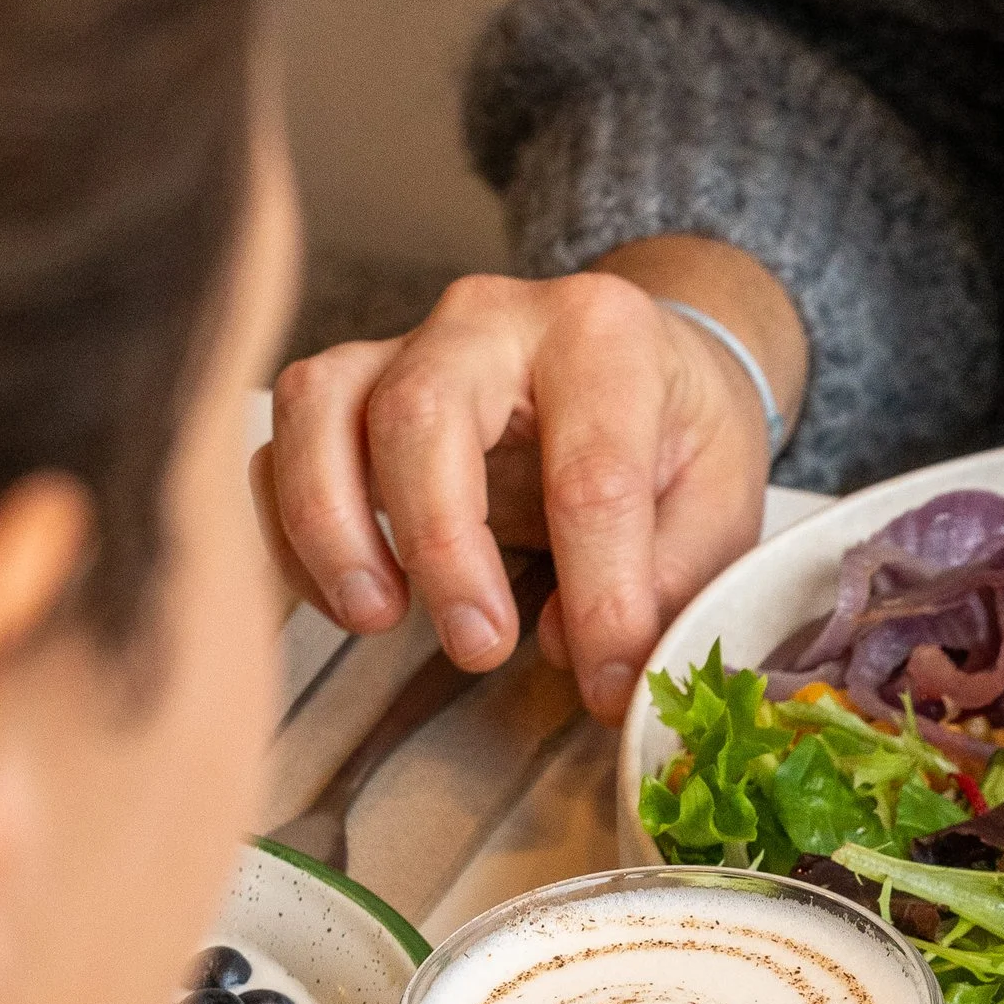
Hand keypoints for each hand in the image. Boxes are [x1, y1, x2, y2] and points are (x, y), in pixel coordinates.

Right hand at [258, 242, 804, 722]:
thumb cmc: (676, 431)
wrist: (639, 355)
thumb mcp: (721, 500)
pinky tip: (348, 600)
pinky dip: (291, 528)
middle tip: (480, 649)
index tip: (608, 683)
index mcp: (606, 335)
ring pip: (321, 405)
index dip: (599, 598)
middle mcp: (492, 319)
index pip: (591, 476)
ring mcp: (405, 342)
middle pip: (421, 413)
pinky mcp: (350, 385)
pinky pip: (281, 441)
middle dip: (441, 546)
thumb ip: (668, 577)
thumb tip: (570, 649)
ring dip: (331, 524)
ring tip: (377, 617)